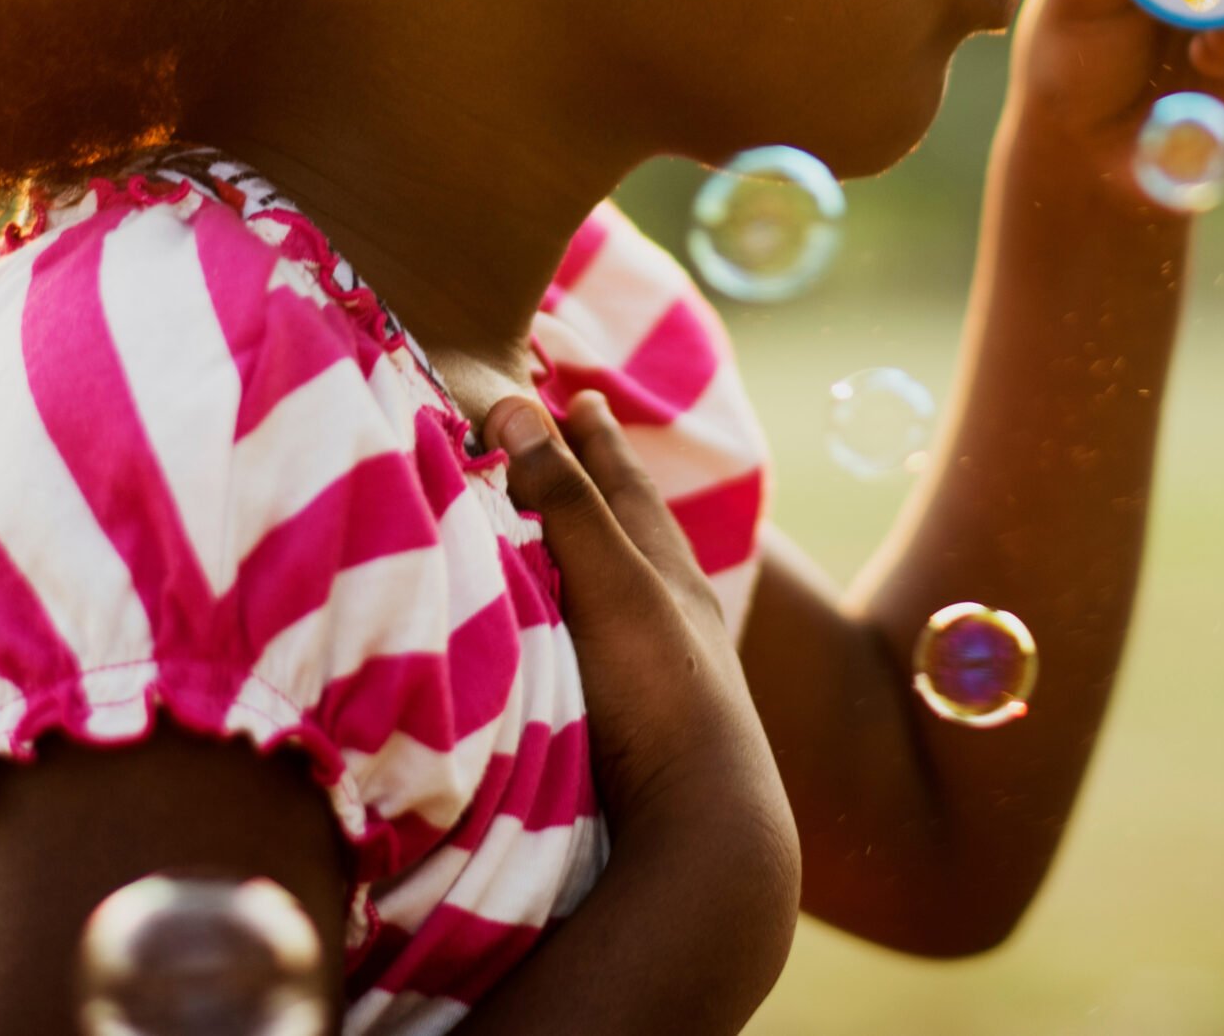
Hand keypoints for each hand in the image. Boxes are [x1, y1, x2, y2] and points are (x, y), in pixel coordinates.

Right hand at [484, 392, 796, 849]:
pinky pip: (621, 651)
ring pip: (634, 591)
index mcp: (667, 574)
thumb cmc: (660, 695)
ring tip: (583, 525)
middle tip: (583, 430)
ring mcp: (668, 677)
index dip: (594, 438)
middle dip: (605, 480)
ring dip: (602, 550)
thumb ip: (564, 499)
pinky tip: (594, 637)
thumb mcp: (611, 582)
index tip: (578, 393)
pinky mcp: (651, 733)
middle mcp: (677, 617)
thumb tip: (516, 403)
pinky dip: (599, 619)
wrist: (706, 830)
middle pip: (637, 531)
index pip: (624, 485)